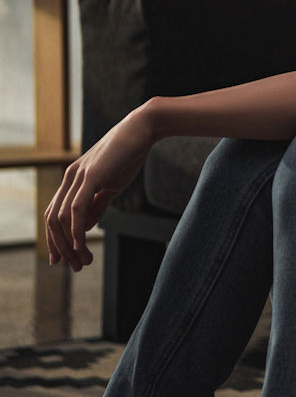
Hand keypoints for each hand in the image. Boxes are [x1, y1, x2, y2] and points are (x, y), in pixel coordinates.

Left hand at [44, 105, 154, 270]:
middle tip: (77, 266)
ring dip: (70, 244)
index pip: (54, 215)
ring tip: (83, 261)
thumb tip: (84, 227)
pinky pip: (76, 208)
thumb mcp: (111, 185)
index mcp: (73, 180)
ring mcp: (77, 177)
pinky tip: (80, 245)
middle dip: (62, 247)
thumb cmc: (129, 155)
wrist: (142, 130)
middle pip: (53, 220)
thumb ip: (96, 205)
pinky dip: (75, 230)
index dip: (55, 239)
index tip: (64, 259)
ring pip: (61, 218)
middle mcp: (69, 178)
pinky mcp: (90, 177)